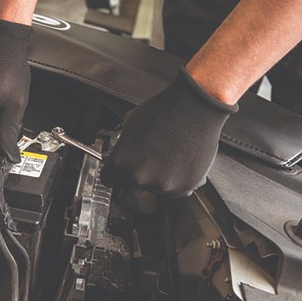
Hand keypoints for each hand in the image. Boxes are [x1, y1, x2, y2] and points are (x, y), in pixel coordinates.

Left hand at [101, 68, 237, 200]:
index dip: (114, 174)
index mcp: (121, 162)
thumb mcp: (130, 124)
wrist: (193, 109)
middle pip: (130, 189)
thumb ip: (123, 146)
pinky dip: (176, 180)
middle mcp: (139, 178)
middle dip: (136, 179)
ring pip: (154, 190)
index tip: (119, 172)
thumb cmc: (164, 112)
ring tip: (167, 157)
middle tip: (147, 162)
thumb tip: (124, 150)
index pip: (109, 180)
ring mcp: (162, 185)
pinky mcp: (184, 187)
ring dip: (158, 179)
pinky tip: (179, 162)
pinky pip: (175, 191)